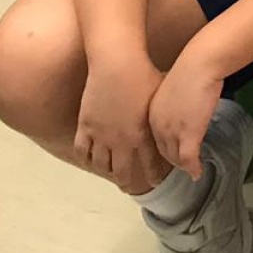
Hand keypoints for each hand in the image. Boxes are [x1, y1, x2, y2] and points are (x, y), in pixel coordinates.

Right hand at [75, 51, 167, 193]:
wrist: (117, 65)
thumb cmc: (144, 75)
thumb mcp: (160, 96)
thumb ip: (161, 114)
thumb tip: (170, 118)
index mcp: (142, 134)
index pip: (150, 162)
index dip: (153, 175)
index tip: (156, 183)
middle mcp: (121, 140)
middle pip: (122, 171)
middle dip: (128, 182)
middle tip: (129, 187)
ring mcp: (101, 135)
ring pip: (101, 164)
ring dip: (107, 172)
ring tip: (110, 174)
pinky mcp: (85, 126)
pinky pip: (82, 151)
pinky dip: (86, 158)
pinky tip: (90, 160)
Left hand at [148, 48, 225, 179]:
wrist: (199, 65)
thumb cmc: (191, 69)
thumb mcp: (174, 88)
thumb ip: (173, 101)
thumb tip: (181, 104)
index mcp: (151, 114)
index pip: (154, 139)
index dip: (164, 148)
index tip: (170, 154)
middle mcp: (157, 126)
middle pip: (163, 151)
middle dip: (171, 162)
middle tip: (181, 167)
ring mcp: (172, 132)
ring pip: (175, 158)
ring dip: (182, 166)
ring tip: (190, 171)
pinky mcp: (188, 135)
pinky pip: (189, 159)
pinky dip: (193, 168)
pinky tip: (197, 173)